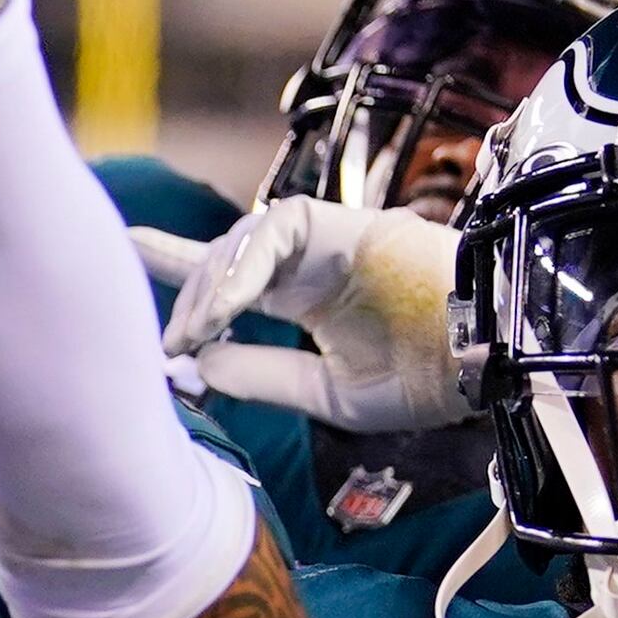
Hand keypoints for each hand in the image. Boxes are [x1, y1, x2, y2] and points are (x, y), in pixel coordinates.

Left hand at [140, 197, 468, 429]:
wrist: (486, 363)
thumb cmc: (426, 381)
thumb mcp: (328, 393)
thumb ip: (264, 376)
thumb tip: (200, 364)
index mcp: (309, 296)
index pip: (232, 277)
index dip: (181, 263)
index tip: (131, 251)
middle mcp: (313, 261)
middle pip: (229, 256)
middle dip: (191, 293)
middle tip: (170, 341)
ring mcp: (329, 239)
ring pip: (245, 239)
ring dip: (212, 286)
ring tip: (192, 333)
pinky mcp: (346, 223)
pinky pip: (278, 229)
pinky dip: (244, 266)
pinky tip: (226, 308)